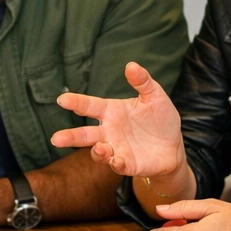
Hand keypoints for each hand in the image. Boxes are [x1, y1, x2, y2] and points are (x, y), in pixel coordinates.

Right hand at [51, 62, 185, 176]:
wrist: (174, 145)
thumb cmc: (160, 119)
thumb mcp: (154, 96)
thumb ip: (142, 82)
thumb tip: (131, 65)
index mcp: (111, 111)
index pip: (89, 106)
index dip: (76, 102)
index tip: (61, 100)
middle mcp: (109, 131)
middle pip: (85, 134)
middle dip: (70, 137)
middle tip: (56, 138)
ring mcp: (117, 149)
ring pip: (98, 152)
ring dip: (97, 151)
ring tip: (99, 149)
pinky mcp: (128, 164)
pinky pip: (119, 165)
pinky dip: (117, 163)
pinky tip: (118, 161)